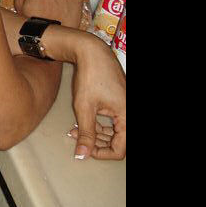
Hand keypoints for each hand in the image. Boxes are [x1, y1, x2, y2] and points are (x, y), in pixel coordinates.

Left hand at [70, 35, 125, 159]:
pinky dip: (99, 123)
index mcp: (127, 116)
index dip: (101, 153)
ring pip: (115, 131)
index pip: (120, 150)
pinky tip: (82, 121)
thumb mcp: (84, 107)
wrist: (92, 51)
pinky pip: (113, 119)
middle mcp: (129, 112)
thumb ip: (86, 133)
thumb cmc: (90, 76)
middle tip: (77, 137)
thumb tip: (83, 155)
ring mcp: (125, 106)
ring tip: (75, 130)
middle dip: (97, 142)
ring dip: (97, 133)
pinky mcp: (119, 101)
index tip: (84, 148)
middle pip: (119, 141)